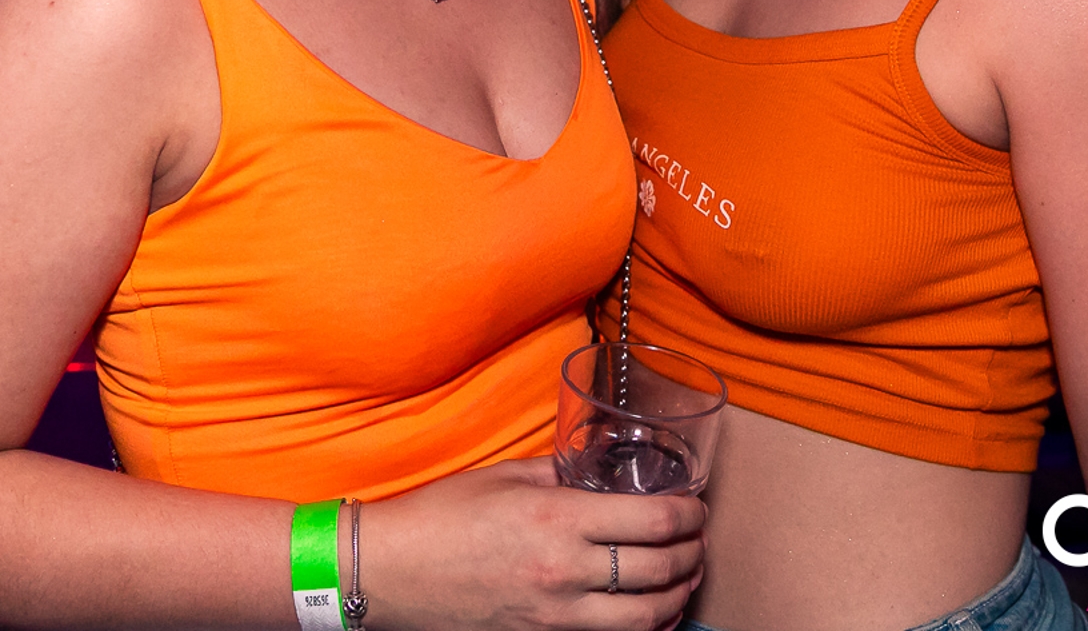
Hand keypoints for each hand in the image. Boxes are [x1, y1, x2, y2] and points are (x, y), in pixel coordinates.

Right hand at [360, 457, 705, 630]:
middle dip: (692, 552)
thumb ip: (558, 474)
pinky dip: (646, 629)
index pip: (652, 520)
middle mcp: (564, 571)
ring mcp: (555, 615)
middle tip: (699, 538)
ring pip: (646, 617)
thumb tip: (595, 473)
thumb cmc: (439, 517)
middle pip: (659, 569)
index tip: (695, 506)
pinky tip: (654, 613)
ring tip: (686, 575)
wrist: (389, 573)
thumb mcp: (504, 477)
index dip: (688, 514)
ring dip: (678, 595)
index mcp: (558, 519)